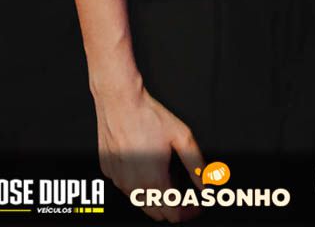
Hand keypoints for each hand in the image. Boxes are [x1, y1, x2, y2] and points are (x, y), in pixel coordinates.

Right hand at [95, 83, 202, 222]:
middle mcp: (134, 185)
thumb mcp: (181, 136)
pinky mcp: (108, 171)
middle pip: (157, 214)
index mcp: (154, 180)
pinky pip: (125, 186)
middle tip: (181, 188)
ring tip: (162, 173)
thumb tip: (206, 184)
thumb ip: (196, 165)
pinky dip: (136, 183)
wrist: (119, 100)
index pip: (174, 215)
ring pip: (140, 202)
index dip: (188, 211)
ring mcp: (119, 179)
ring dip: (154, 196)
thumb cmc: (147, 115)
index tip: (194, 204)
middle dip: (172, 206)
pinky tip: (143, 165)